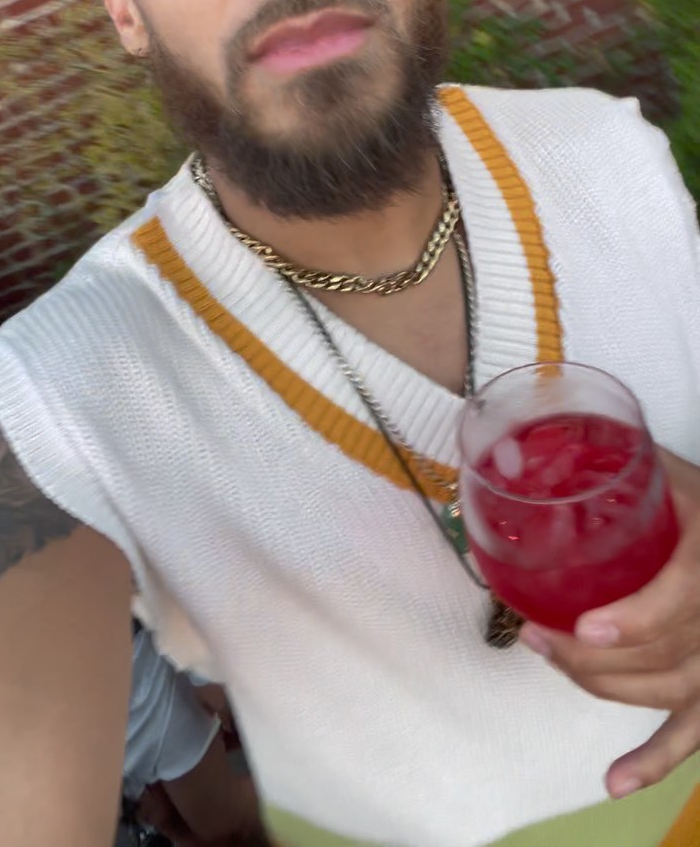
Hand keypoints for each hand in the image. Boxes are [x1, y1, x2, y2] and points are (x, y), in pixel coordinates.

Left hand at [519, 448, 699, 798]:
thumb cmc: (699, 503)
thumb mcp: (667, 470)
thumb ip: (616, 457)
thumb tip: (535, 437)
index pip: (681, 600)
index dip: (634, 621)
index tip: (584, 629)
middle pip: (661, 654)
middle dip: (589, 654)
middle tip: (536, 632)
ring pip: (663, 690)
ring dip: (599, 683)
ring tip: (546, 654)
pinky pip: (691, 733)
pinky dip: (655, 761)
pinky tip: (614, 780)